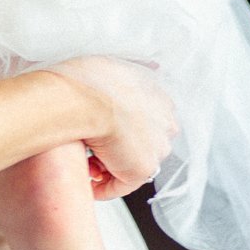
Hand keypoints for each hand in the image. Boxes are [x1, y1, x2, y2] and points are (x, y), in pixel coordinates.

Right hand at [44, 56, 176, 197]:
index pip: (148, 119)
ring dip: (111, 166)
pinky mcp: (142, 169)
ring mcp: (157, 147)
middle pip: (144, 143)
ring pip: (133, 163)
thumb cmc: (89, 78)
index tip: (105, 129)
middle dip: (120, 149)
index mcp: (160, 95)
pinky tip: (87, 179)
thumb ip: (135, 68)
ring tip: (87, 161)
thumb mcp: (118, 61)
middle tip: (93, 148)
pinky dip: (103, 187)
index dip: (125, 128)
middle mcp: (166, 121)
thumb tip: (151, 65)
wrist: (83, 97)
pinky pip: (120, 186)